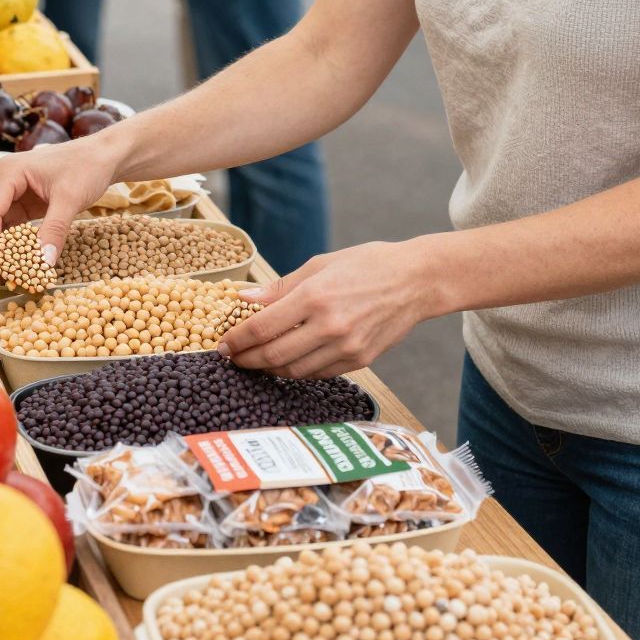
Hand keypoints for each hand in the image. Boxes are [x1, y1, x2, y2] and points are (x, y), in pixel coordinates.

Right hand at [0, 133, 123, 276]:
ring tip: (0, 276)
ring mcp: (4, 190)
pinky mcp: (14, 202)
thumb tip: (43, 262)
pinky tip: (11, 263)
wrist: (100, 156)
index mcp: (7, 172)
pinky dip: (3, 245)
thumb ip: (55, 229)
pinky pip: (1, 226)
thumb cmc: (85, 168)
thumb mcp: (71, 198)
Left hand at [219, 241, 426, 379]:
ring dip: (268, 369)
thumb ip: (280, 287)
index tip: (223, 344)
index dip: (236, 340)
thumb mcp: (321, 265)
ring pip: (293, 370)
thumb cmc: (368, 265)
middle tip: (232, 358)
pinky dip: (296, 371)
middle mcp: (330, 326)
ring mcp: (347, 347)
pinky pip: (318, 374)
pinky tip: (285, 362)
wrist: (416, 281)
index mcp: (315, 296)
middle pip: (273, 355)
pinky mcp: (360, 360)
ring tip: (255, 360)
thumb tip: (244, 299)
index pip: (262, 327)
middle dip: (246, 360)